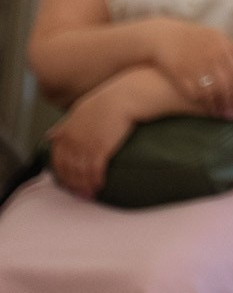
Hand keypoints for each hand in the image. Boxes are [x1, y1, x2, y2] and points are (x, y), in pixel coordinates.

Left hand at [48, 77, 145, 198]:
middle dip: (74, 185)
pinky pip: (95, 170)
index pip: (57, 160)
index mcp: (65, 132)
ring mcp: (86, 145)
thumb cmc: (104, 103)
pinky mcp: (101, 148)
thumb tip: (49, 136)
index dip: (62, 175)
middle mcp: (72, 140)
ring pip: (81, 173)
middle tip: (80, 195)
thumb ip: (63, 126)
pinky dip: (96, 180)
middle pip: (68, 170)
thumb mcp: (78, 112)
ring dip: (85, 186)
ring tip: (90, 194)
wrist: (124, 97)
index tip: (68, 184)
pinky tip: (100, 185)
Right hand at [149, 21, 232, 116]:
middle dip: (229, 102)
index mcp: (220, 47)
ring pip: (209, 92)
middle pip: (224, 86)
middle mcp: (208, 57)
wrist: (165, 37)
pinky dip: (201, 103)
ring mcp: (193, 66)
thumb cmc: (196, 38)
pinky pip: (193, 94)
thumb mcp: (217, 37)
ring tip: (220, 114)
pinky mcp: (179, 74)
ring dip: (216, 106)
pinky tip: (206, 109)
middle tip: (232, 113)